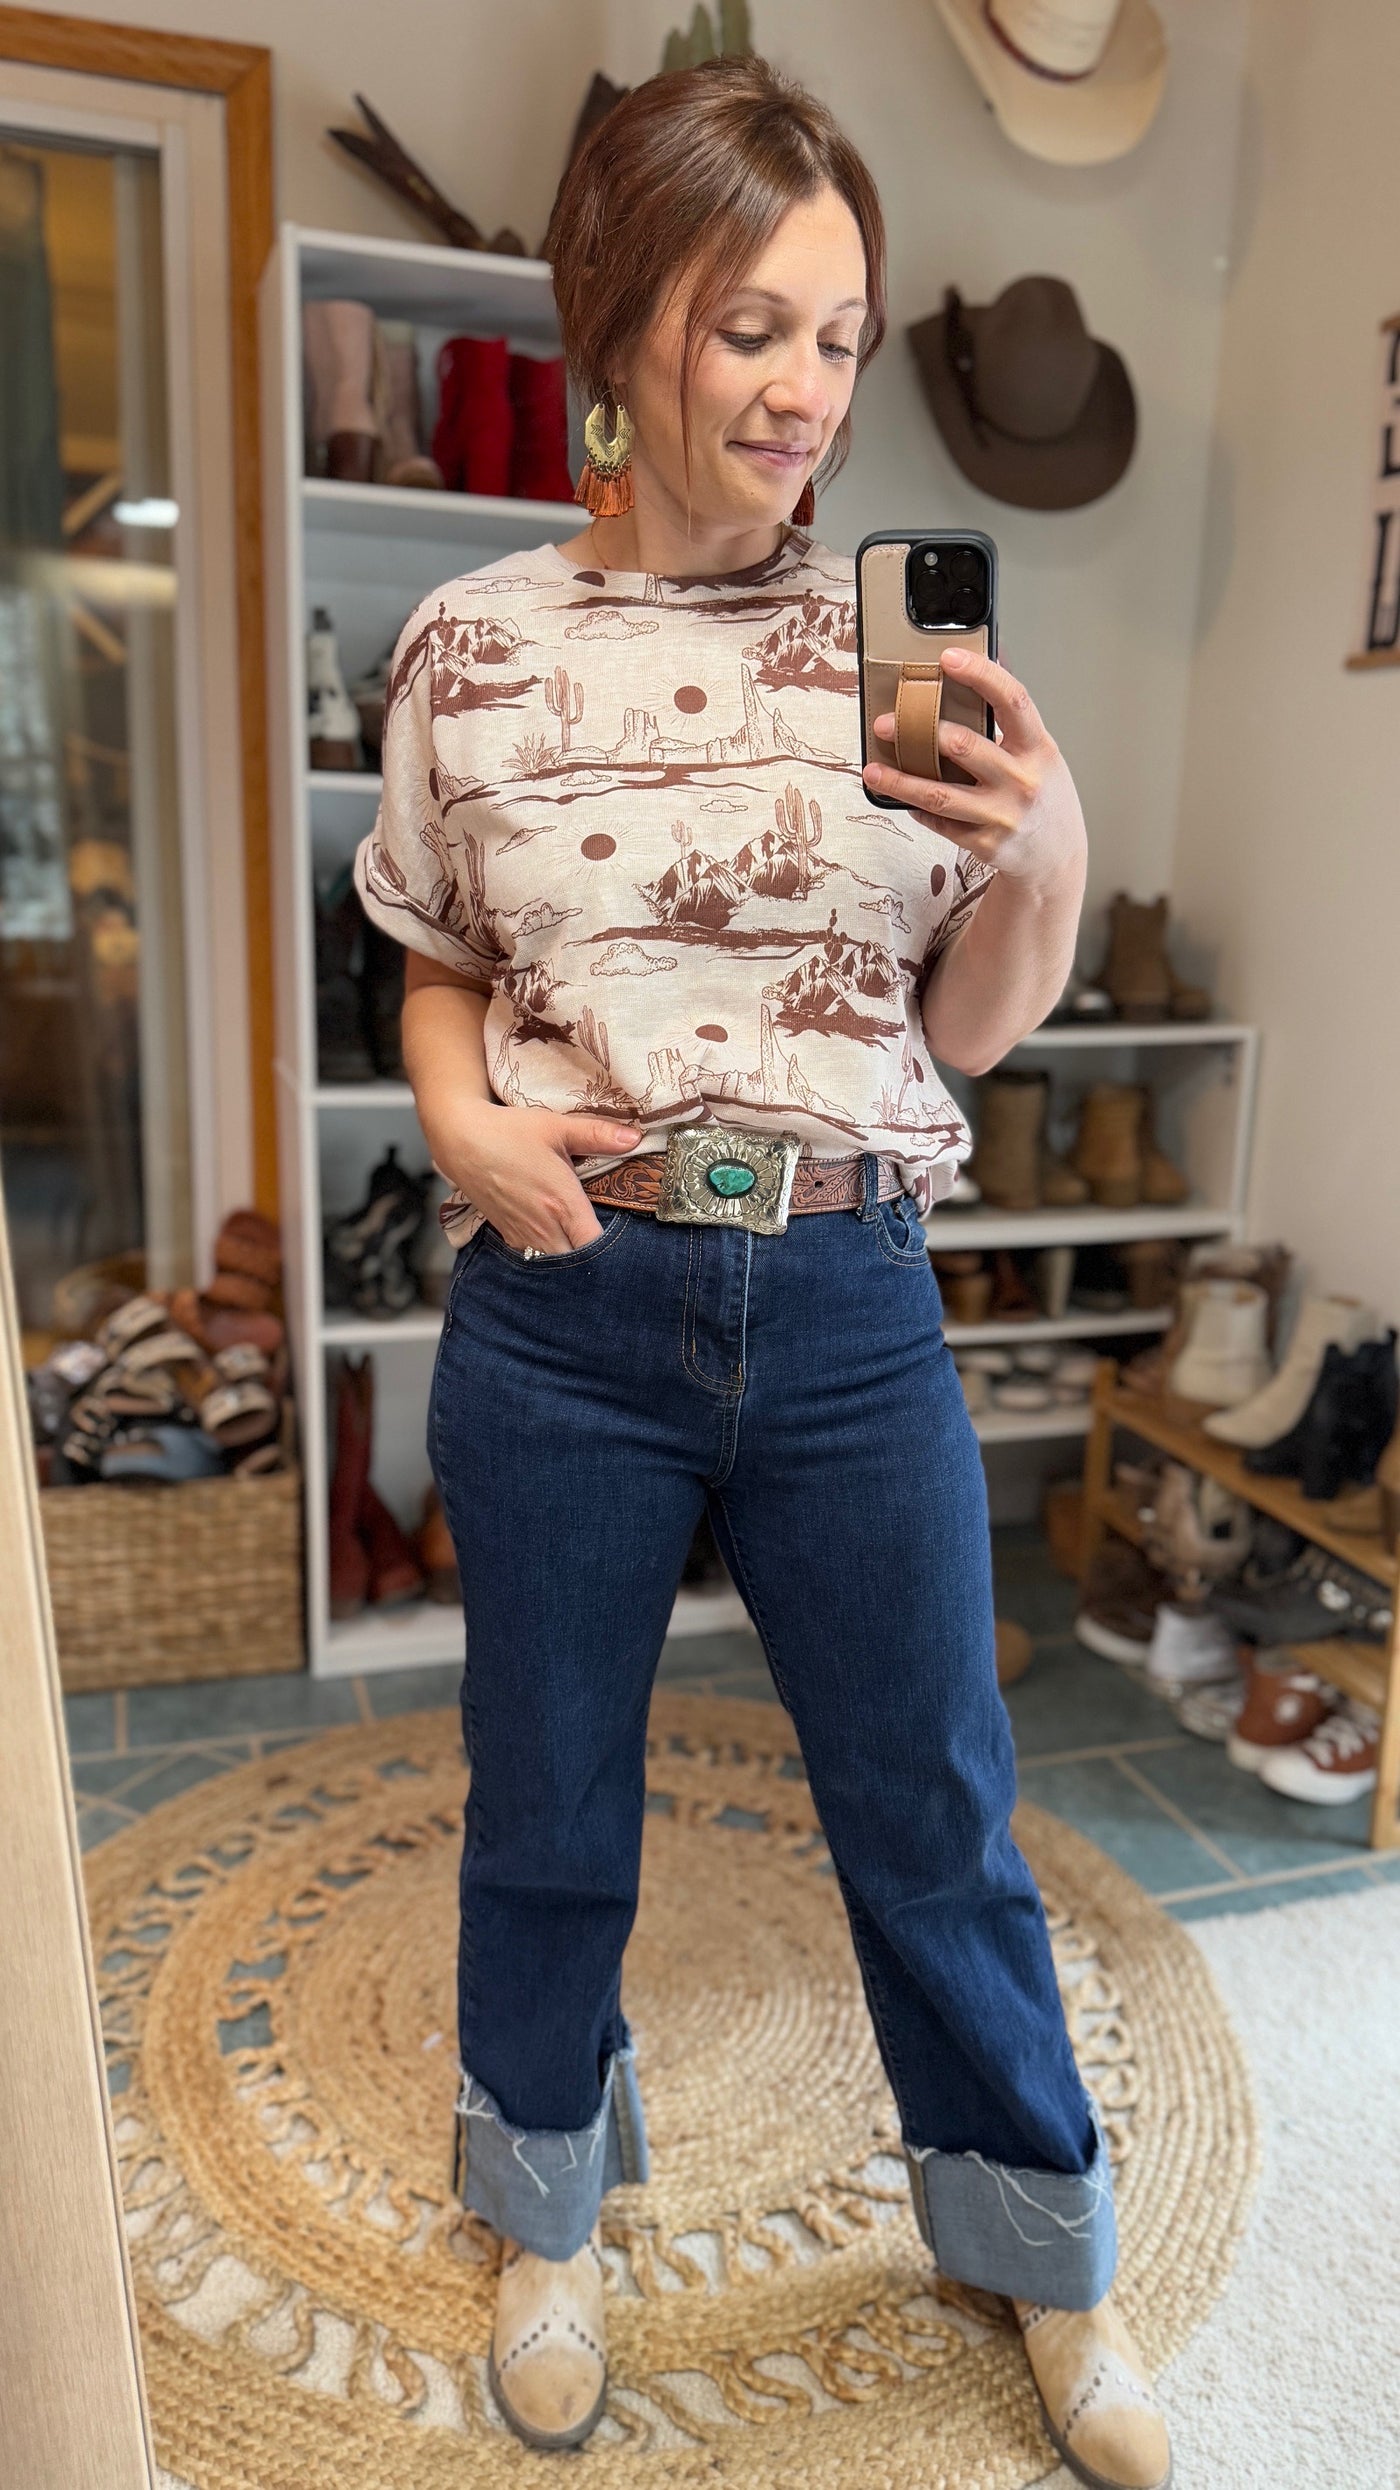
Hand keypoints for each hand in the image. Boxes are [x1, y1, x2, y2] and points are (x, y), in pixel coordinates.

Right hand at [432, 1103, 641, 1253]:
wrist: (461, 1140)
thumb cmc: (510, 1132)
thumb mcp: (557, 1127)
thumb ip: (598, 1135)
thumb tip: (635, 1139)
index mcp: (562, 1204)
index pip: (595, 1247)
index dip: (612, 1251)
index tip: (623, 1243)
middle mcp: (544, 1227)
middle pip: (577, 1265)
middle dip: (593, 1260)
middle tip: (609, 1250)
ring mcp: (523, 1235)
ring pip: (555, 1265)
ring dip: (570, 1259)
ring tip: (582, 1247)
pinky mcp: (508, 1236)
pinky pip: (535, 1258)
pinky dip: (548, 1255)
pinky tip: (557, 1241)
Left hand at [862, 645, 1085, 896]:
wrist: (1058, 856)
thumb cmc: (1044, 795)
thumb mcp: (1040, 752)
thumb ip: (1013, 715)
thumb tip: (990, 660)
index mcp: (1038, 748)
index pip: (1012, 700)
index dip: (981, 675)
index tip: (948, 658)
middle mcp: (1022, 781)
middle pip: (965, 747)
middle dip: (919, 732)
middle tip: (886, 723)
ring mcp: (1002, 815)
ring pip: (941, 795)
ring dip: (901, 781)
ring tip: (872, 771)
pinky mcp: (985, 844)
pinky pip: (941, 823)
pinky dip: (918, 809)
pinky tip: (904, 798)